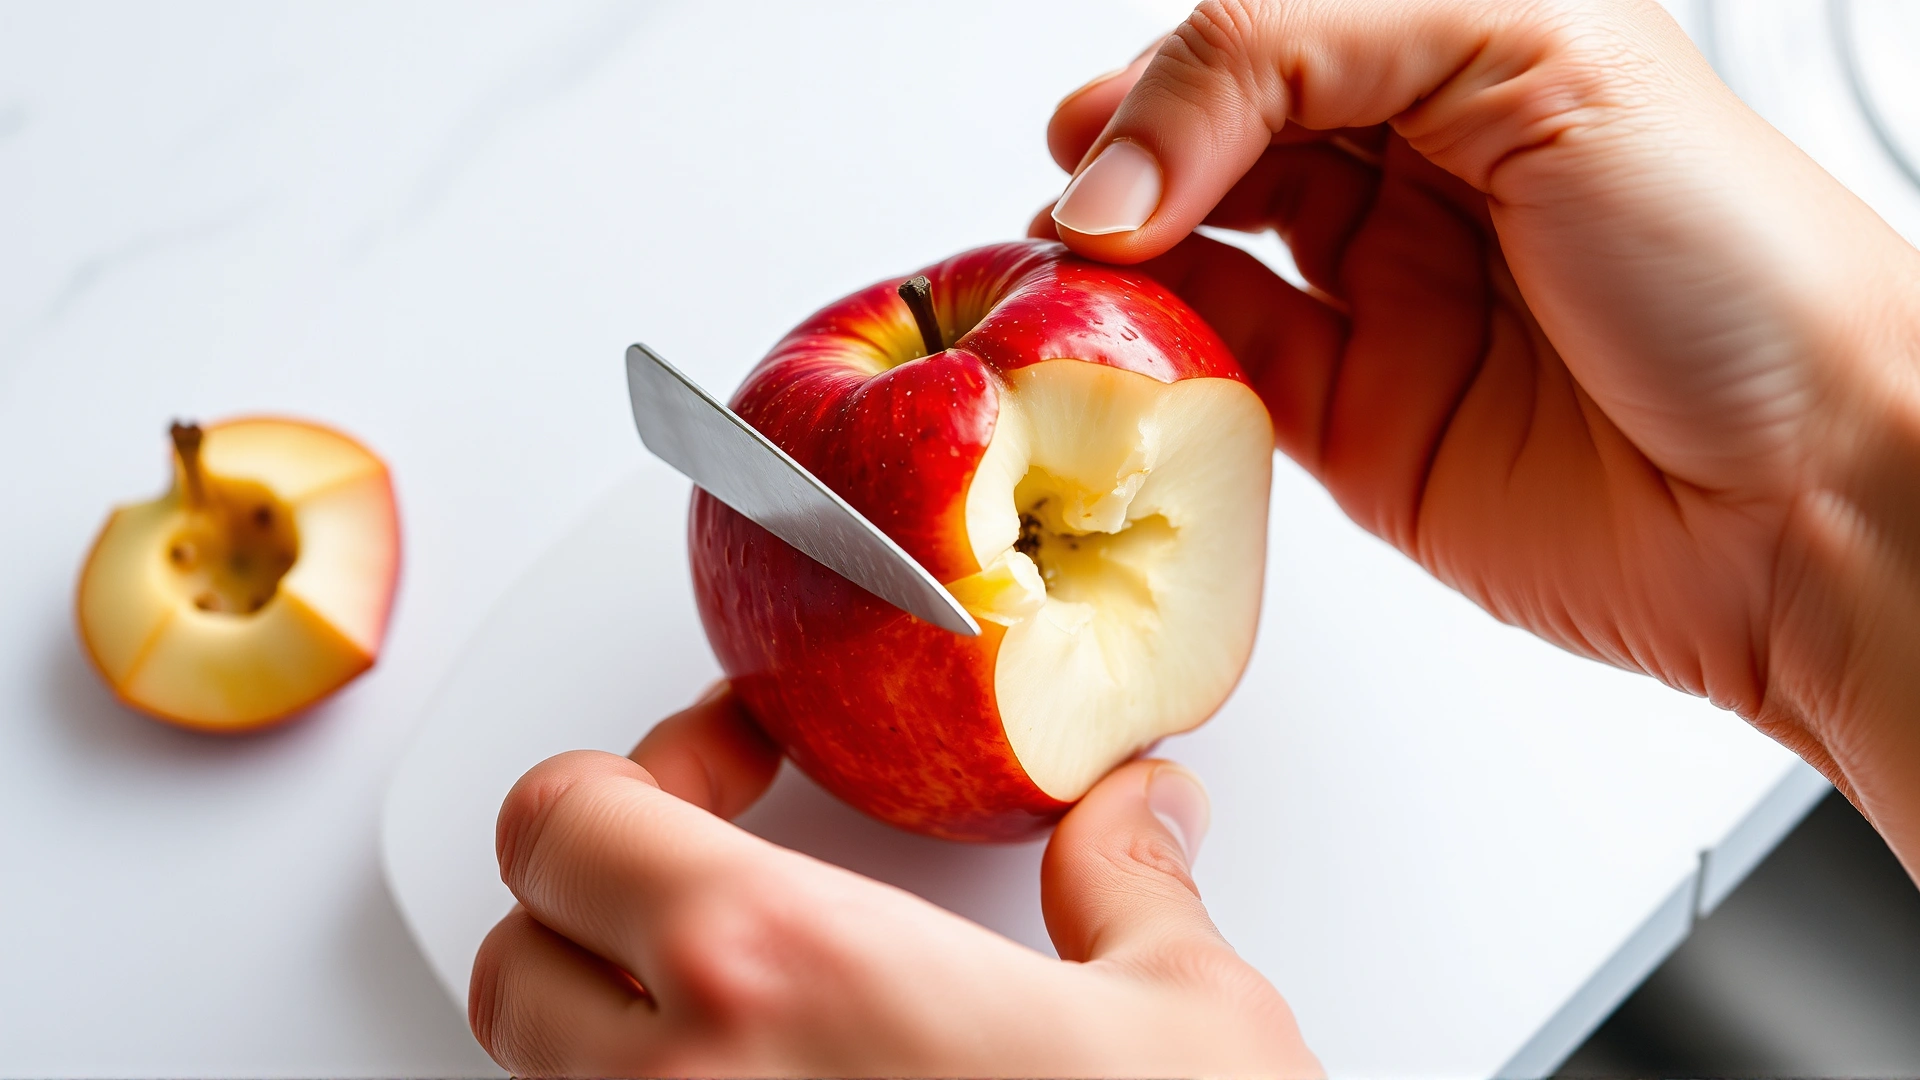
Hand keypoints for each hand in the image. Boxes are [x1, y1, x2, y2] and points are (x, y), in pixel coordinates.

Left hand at [469, 686, 1319, 1077]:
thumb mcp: (1183, 1015)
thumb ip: (1127, 879)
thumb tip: (1139, 813)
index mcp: (776, 965)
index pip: (562, 821)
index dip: (632, 772)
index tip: (731, 765)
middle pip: (518, 963)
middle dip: (596, 903)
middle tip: (709, 879)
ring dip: (620, 1034)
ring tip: (747, 1007)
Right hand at [1038, 0, 1919, 873]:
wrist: (1815, 500)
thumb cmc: (1741, 269)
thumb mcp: (1542, 53)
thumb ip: (1310, 47)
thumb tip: (1133, 159)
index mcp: (1474, 53)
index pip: (1274, 35)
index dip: (1180, 82)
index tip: (1123, 147)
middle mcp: (1420, 173)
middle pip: (1218, 139)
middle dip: (1130, 159)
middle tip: (1076, 200)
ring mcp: (1382, 300)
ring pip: (1200, 255)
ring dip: (1124, 262)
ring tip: (1069, 274)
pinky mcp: (1356, 425)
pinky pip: (1224, 379)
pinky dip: (1160, 366)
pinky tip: (1129, 355)